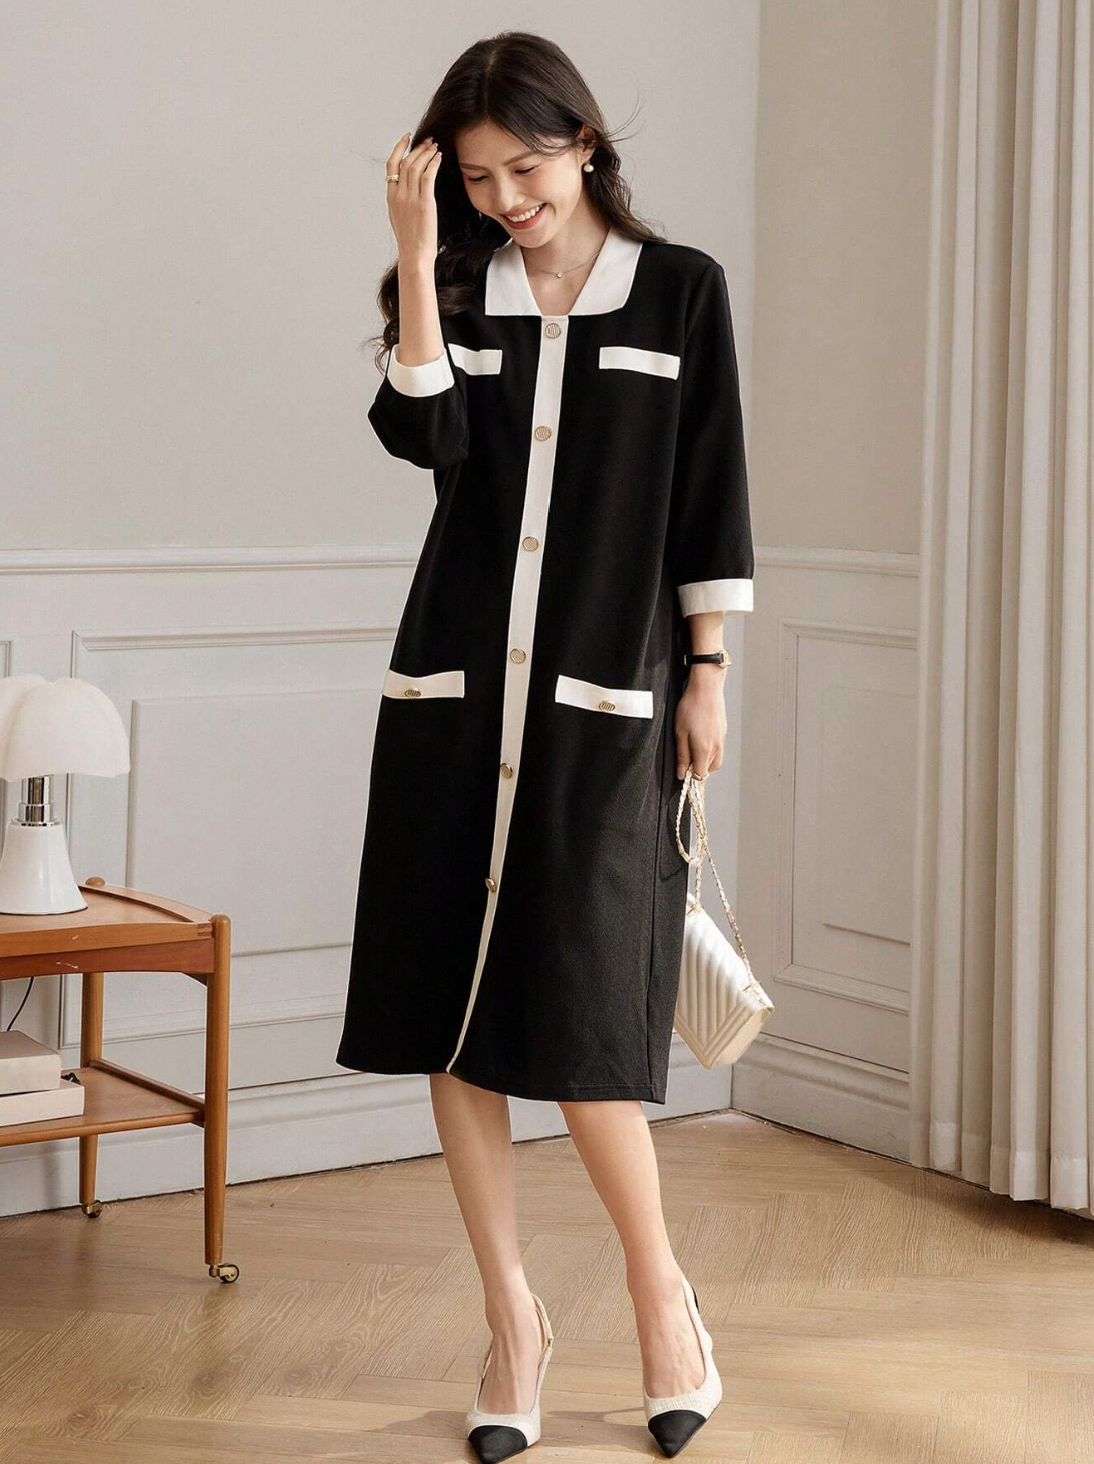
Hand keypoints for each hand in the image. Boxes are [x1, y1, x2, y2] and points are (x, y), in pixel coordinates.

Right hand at [384, 131, 441, 264]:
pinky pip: (428, 176)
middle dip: (418, 148)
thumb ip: (400, 200)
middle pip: (406, 162)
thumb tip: (405, 187)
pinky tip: (438, 158)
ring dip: (426, 153)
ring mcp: (410, 199)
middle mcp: (399, 195)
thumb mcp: (399, 216)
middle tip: (428, 141)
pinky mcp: (424, 203)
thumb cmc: (411, 239)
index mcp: (391, 197)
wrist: (415, 254)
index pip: (391, 165)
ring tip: (435, 147)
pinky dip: (433, 164)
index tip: (407, 138)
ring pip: (416, 166)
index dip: (399, 148)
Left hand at [674, 668, 726, 777]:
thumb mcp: (680, 733)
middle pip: (709, 770)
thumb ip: (682, 756)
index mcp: (704, 750)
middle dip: (698, 769)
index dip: (690, 777)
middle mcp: (716, 747)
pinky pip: (718, 748)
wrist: (706, 688)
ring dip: (705, 760)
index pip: (700, 775)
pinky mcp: (723, 732)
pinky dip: (710, 750)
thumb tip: (682, 774)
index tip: (682, 771)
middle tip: (686, 757)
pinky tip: (700, 736)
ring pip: (715, 760)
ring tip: (692, 745)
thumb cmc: (690, 708)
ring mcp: (722, 740)